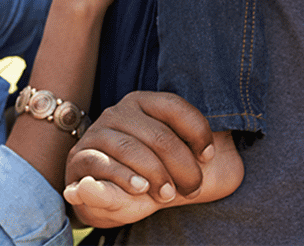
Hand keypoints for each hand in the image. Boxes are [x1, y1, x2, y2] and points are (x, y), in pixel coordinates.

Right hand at [64, 92, 242, 227]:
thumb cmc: (161, 175)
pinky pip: (103, 163)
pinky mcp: (80, 157)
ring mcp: (97, 133)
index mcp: (145, 104)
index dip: (197, 132)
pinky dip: (125, 178)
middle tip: (192, 189)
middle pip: (158, 135)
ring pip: (129, 148)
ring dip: (155, 175)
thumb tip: (224, 137)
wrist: (120, 200)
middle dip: (182, 167)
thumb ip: (210, 148)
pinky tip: (140, 189)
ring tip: (167, 194)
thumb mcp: (192, 161)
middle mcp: (119, 112)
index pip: (174, 106)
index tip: (207, 157)